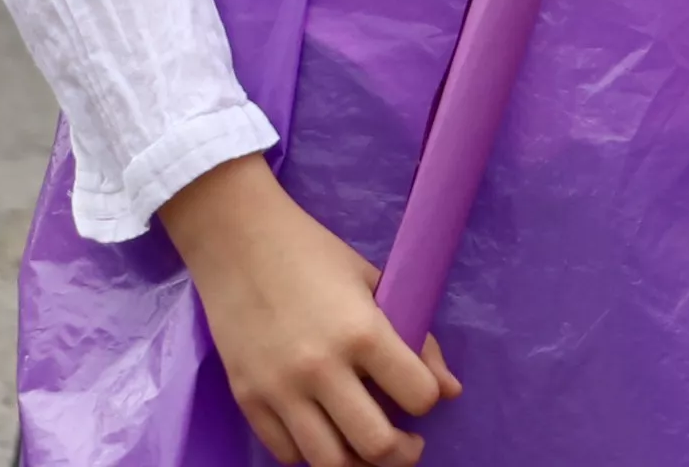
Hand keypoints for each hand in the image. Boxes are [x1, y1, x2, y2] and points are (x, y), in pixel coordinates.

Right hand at [156, 155, 457, 464]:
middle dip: (403, 453)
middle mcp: (321, 369)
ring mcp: (279, 390)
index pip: (417, 396)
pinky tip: (325, 435)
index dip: (427, 400)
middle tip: (408, 444)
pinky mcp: (247, 400)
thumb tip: (450, 392)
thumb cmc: (314, 256)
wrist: (238, 244)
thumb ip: (417, 339)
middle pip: (375, 446)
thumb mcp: (376, 283)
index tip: (422, 395)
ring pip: (328, 462)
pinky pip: (285, 453)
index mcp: (362, 332)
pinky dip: (311, 454)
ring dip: (358, 464)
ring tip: (369, 448)